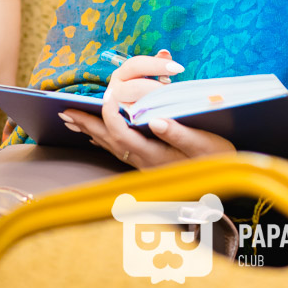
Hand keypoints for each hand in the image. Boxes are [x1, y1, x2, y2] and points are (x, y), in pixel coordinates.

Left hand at [62, 51, 234, 167]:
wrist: (223, 191)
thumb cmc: (216, 162)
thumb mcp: (203, 145)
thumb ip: (179, 133)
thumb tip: (155, 119)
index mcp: (155, 154)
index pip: (122, 134)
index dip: (110, 115)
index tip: (103, 96)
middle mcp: (144, 161)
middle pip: (108, 140)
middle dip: (86, 124)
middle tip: (65, 111)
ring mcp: (144, 165)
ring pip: (111, 146)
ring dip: (91, 131)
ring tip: (72, 120)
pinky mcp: (148, 164)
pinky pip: (119, 150)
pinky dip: (104, 140)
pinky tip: (98, 136)